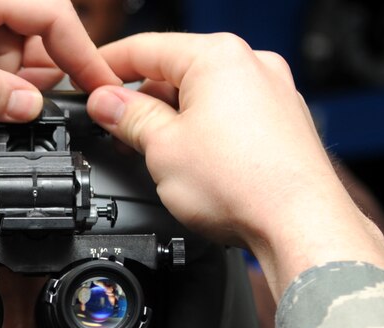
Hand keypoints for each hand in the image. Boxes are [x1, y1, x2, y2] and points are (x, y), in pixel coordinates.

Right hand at [85, 32, 383, 298]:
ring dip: (169, 120)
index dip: (106, 67)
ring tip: (149, 156)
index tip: (84, 83)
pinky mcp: (282, 124)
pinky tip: (188, 165)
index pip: (145, 48)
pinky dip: (200, 133)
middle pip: (174, 72)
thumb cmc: (242, 183)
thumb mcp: (161, 147)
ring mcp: (272, 93)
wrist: (298, 223)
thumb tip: (105, 103)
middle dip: (139, 101)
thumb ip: (128, 118)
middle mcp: (252, 65)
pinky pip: (228, 117)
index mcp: (219, 56)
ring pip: (202, 97)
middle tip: (111, 131)